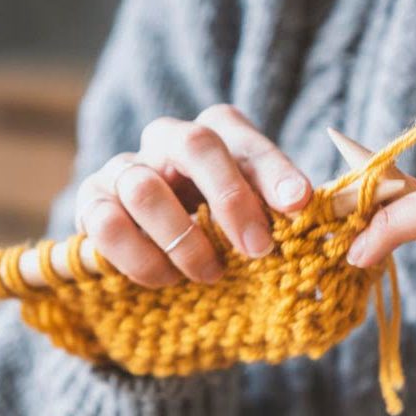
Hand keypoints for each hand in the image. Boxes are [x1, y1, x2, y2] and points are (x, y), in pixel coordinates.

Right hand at [75, 105, 310, 286]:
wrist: (161, 256)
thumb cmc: (223, 233)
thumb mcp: (259, 221)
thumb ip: (284, 218)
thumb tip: (323, 234)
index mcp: (217, 135)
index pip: (245, 139)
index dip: (274, 170)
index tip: (300, 204)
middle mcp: (168, 140)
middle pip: (196, 144)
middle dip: (232, 201)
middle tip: (258, 251)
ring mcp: (125, 168)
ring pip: (145, 188)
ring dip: (184, 241)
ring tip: (209, 274)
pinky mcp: (91, 204)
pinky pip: (106, 225)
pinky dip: (142, 259)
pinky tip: (167, 279)